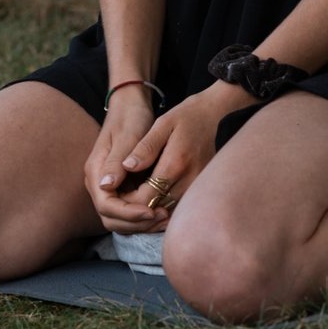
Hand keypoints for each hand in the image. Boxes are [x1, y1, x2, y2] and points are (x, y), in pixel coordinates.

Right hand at [85, 83, 162, 233]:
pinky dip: (145, 215)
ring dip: (141, 223)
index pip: (107, 206)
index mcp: (96, 171)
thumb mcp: (127, 136)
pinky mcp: (122, 187)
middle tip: (162, 217)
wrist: (131, 106)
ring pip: (120, 219)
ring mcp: (109, 186)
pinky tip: (164, 211)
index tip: (151, 211)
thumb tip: (107, 186)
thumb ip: (116, 161)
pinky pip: (130, 210)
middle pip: (111, 218)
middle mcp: (99, 183)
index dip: (128, 214)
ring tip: (166, 218)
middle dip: (136, 223)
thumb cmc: (130, 117)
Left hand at [103, 87, 240, 232]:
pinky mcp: (200, 190)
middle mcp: (189, 180)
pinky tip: (151, 198)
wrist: (211, 117)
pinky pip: (178, 207)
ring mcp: (197, 187)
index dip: (128, 202)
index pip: (147, 196)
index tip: (116, 195)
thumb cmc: (183, 118)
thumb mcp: (162, 124)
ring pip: (167, 211)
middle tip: (121, 201)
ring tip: (132, 201)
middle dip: (136, 209)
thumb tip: (127, 166)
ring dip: (149, 210)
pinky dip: (162, 206)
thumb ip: (145, 147)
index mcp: (176, 163)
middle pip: (157, 208)